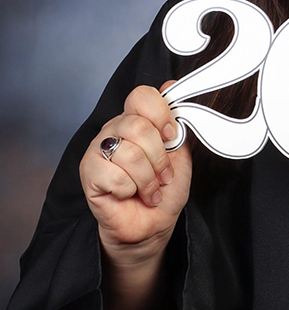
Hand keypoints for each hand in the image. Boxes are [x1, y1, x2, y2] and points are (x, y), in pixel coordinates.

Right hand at [79, 82, 191, 263]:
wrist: (152, 223)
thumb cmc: (165, 188)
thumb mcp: (180, 152)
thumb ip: (176, 123)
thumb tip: (171, 85)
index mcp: (136, 119)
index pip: (141, 95)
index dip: (161, 114)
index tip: (172, 136)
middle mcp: (114, 129)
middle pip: (138, 126)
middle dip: (159, 156)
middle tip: (163, 174)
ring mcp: (98, 150)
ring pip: (129, 152)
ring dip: (147, 177)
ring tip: (150, 189)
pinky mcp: (87, 174)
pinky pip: (114, 175)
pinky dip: (131, 189)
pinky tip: (130, 194)